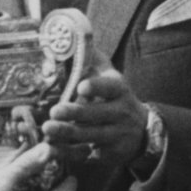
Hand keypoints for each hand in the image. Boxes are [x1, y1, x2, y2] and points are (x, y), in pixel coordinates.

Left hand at [42, 48, 146, 167]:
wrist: (142, 131)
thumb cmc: (116, 99)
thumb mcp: (111, 78)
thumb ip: (94, 60)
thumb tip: (75, 35)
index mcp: (120, 90)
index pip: (110, 86)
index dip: (97, 86)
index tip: (81, 86)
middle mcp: (121, 113)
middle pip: (98, 114)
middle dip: (76, 113)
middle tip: (55, 110)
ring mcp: (117, 135)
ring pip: (92, 135)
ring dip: (69, 133)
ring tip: (48, 128)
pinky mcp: (110, 154)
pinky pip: (88, 155)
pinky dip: (69, 152)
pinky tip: (52, 149)